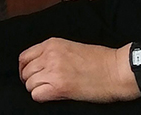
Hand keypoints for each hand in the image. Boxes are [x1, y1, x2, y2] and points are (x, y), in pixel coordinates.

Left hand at [18, 39, 137, 103]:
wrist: (116, 70)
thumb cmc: (100, 60)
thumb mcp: (72, 47)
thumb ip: (53, 53)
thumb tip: (39, 65)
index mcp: (52, 43)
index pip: (24, 56)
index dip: (25, 68)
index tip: (31, 75)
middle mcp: (50, 55)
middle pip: (25, 71)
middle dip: (31, 80)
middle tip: (42, 85)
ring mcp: (54, 71)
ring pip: (29, 84)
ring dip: (37, 89)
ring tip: (50, 90)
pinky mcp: (59, 87)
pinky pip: (36, 95)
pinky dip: (41, 97)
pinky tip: (53, 95)